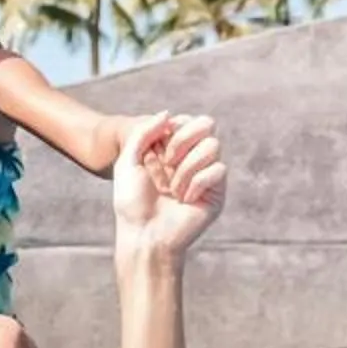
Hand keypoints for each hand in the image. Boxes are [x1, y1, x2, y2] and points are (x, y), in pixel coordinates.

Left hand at [112, 112, 225, 268]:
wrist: (144, 234)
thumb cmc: (132, 201)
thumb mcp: (127, 160)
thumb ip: (144, 132)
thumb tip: (168, 113)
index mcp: (170, 148)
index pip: (189, 119)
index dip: (176, 127)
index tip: (156, 147)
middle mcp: (190, 158)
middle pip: (207, 123)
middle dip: (182, 140)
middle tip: (166, 162)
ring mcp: (205, 174)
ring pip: (213, 145)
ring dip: (187, 166)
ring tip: (172, 188)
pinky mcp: (217, 192)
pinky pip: (219, 170)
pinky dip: (197, 182)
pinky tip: (184, 199)